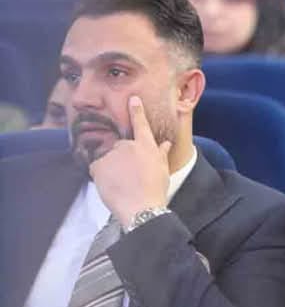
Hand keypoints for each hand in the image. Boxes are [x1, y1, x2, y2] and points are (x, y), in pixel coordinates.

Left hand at [90, 95, 170, 227]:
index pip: (141, 124)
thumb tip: (165, 143)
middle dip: (122, 159)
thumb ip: (161, 154)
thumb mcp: (163, 171)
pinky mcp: (99, 165)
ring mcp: (113, 155)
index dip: (137, 110)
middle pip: (121, 148)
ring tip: (122, 185)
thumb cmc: (155, 191)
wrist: (141, 208)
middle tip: (129, 177)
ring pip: (108, 159)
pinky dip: (101, 177)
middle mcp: (129, 146)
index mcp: (146, 146)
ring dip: (112, 169)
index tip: (133, 99)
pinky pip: (97, 169)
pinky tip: (111, 187)